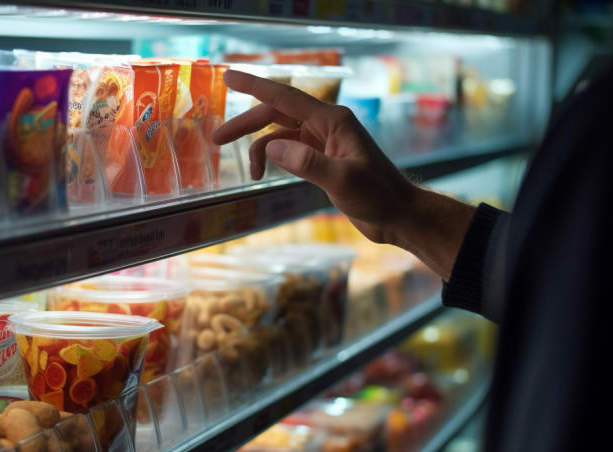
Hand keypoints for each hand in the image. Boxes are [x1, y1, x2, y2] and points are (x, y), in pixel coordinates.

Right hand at [212, 70, 475, 279]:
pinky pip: (288, 151)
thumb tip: (271, 149)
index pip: (285, 98)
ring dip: (258, 149)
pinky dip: (272, 160)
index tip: (229, 77)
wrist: (396, 214)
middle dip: (246, 125)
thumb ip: (307, 163)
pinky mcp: (321, 159)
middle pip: (276, 115)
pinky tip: (264, 175)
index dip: (255, 87)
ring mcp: (322, 142)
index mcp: (332, 120)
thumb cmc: (378, 195)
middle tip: (216, 138)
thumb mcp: (343, 180)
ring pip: (279, 135)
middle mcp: (325, 125)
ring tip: (248, 174)